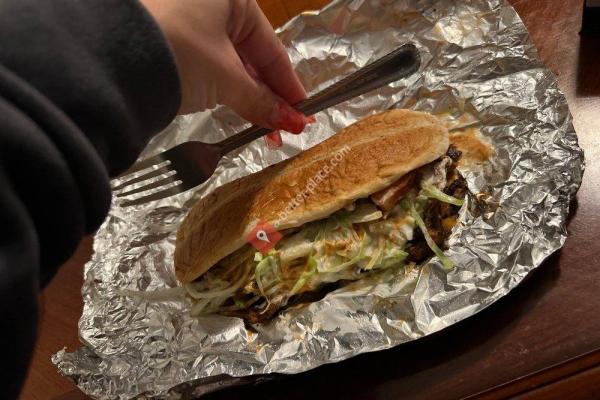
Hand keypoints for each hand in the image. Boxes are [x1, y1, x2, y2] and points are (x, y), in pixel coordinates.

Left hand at [140, 0, 310, 140]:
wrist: (107, 57)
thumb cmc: (180, 53)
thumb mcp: (225, 78)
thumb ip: (260, 100)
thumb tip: (291, 122)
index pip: (271, 48)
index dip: (288, 85)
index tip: (303, 112)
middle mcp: (210, 2)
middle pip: (250, 55)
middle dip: (268, 95)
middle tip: (284, 127)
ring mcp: (186, 17)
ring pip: (228, 61)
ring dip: (247, 95)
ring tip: (263, 127)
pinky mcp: (167, 38)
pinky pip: (207, 63)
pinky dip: (222, 88)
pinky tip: (235, 108)